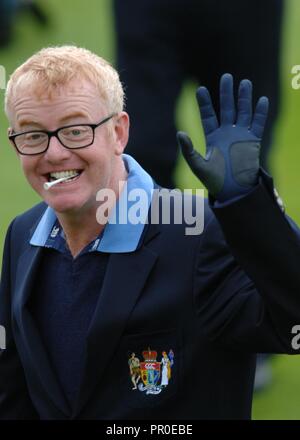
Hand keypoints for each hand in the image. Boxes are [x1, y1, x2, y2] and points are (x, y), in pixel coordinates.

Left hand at [177, 74, 268, 200]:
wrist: (232, 191)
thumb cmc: (213, 181)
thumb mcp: (197, 165)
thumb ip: (188, 150)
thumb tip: (179, 133)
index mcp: (212, 137)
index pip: (208, 116)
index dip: (204, 103)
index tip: (201, 89)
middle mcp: (227, 133)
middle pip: (227, 108)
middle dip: (226, 93)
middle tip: (226, 77)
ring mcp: (240, 136)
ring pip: (243, 112)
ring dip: (244, 98)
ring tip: (244, 82)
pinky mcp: (253, 141)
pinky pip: (258, 124)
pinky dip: (260, 112)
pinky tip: (262, 100)